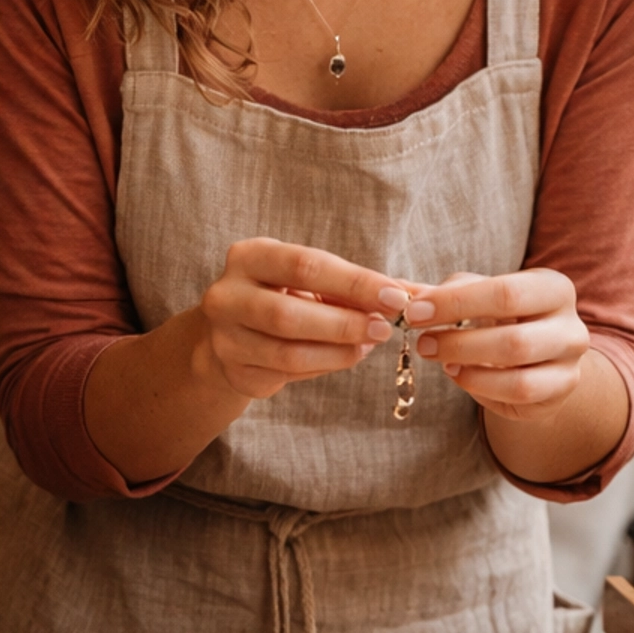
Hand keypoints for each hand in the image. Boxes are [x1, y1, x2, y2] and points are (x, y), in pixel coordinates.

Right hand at [194, 237, 412, 403]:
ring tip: (368, 345)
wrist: (233, 329)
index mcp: (248, 256)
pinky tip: (345, 356)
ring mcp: (225, 338)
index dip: (354, 283)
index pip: (305, 265)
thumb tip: (408, 296)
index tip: (396, 297)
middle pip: (289, 315)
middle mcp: (226, 295)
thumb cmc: (282, 293)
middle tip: (384, 329)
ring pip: (288, 353)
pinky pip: (286, 375)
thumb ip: (350, 286)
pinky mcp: (234, 372)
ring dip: (338, 352)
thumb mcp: (308, 278)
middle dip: (345, 324)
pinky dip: (323, 366)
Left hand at [405, 268, 589, 422]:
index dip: (455, 304)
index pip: (504, 292)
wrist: (540, 350)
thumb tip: (398, 291)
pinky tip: (460, 376)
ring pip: (518, 377)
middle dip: (458, 343)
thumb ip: (442, 293)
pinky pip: (520, 398)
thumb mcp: (477, 294)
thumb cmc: (503, 314)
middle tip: (422, 343)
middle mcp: (571, 326)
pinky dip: (483, 388)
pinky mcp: (560, 394)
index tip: (413, 312)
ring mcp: (570, 365)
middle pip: (513, 340)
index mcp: (552, 287)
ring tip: (441, 362)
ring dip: (469, 370)